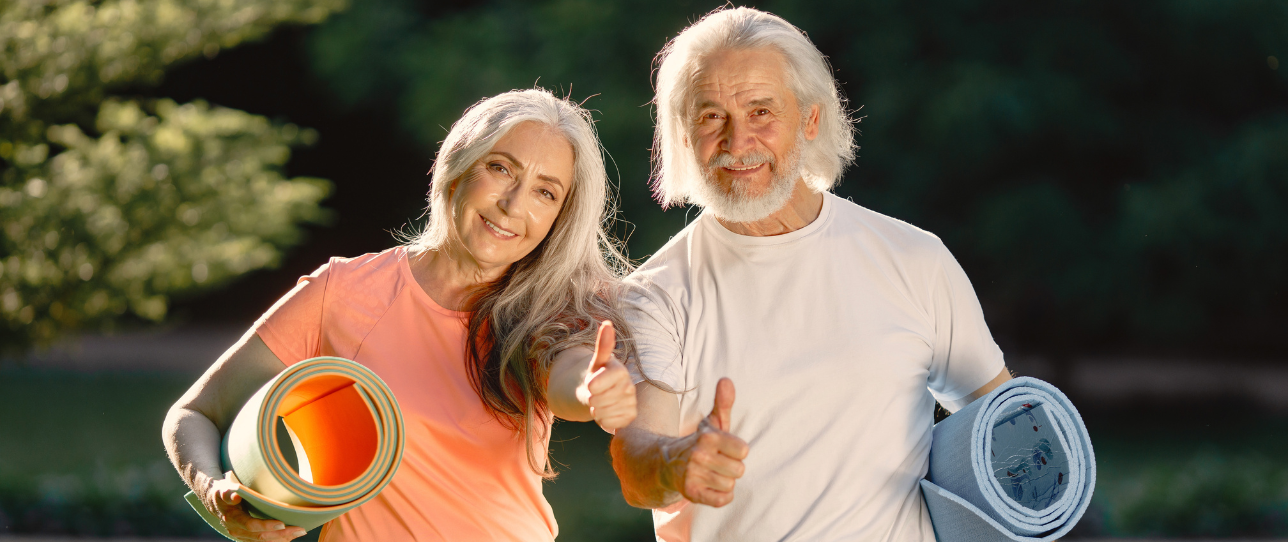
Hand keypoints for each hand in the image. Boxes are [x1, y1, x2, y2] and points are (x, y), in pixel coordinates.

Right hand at [204, 476, 305, 540]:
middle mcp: (237, 530)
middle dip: (282, 534)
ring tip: (300, 532)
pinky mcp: (248, 537)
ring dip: (283, 538)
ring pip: (264, 541)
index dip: (266, 525)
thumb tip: (236, 495)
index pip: (251, 525)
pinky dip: (278, 539)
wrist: (215, 503)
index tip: (282, 523)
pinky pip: (264, 541)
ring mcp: (243, 536)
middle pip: (261, 536)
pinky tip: (290, 536)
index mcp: (232, 519)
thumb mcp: (222, 489)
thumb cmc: (222, 493)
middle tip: (300, 529)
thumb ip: (228, 493)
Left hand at [577, 321, 636, 431]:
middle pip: (599, 400)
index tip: (591, 383)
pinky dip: (604, 420)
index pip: (597, 384)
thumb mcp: (596, 362)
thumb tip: (607, 323)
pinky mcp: (631, 416)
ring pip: (603, 412)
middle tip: (594, 394)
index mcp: (620, 371)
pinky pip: (610, 423)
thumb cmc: (597, 376)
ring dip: (596, 410)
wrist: (600, 395)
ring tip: (600, 402)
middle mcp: (629, 386)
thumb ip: (603, 345)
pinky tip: (606, 412)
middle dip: (592, 399)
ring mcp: (631, 402)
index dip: (591, 386)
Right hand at [661, 378, 747, 506]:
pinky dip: (721, 496)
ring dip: (724, 482)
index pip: (743, 450)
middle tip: (717, 464)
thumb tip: (726, 380)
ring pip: (730, 485)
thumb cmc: (698, 443)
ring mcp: (693, 475)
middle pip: (739, 470)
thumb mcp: (711, 423)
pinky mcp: (690, 493)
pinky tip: (711, 488)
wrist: (666, 464)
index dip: (737, 451)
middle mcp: (699, 455)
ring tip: (711, 474)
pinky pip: (722, 500)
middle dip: (731, 468)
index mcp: (707, 437)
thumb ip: (723, 403)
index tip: (725, 450)